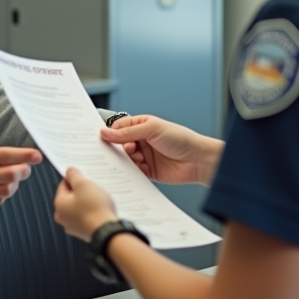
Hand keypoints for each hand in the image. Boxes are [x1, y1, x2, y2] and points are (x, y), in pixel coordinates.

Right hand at [0, 109, 41, 215]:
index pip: (2, 155)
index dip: (23, 155)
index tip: (36, 155)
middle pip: (8, 175)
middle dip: (23, 170)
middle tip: (27, 166)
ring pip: (5, 190)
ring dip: (15, 183)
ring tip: (13, 175)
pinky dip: (4, 193)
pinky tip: (0, 184)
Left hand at [53, 168, 118, 241]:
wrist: (107, 231)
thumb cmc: (94, 208)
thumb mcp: (83, 184)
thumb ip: (74, 176)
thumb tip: (70, 171)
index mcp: (59, 204)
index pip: (63, 185)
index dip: (75, 179)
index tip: (84, 177)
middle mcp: (63, 217)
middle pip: (71, 197)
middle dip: (82, 191)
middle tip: (93, 188)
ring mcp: (73, 226)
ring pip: (79, 207)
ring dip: (88, 202)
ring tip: (99, 199)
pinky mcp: (84, 232)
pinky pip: (87, 217)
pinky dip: (92, 212)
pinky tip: (101, 209)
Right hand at [101, 115, 222, 185]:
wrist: (198, 160)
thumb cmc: (181, 139)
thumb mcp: (152, 129)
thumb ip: (127, 132)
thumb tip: (106, 132)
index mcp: (142, 126)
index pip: (120, 127)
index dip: (110, 132)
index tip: (100, 138)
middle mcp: (142, 140)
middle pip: (120, 144)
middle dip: (115, 147)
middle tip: (110, 151)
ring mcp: (145, 156)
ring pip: (125, 159)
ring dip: (125, 159)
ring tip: (134, 158)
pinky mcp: (148, 171)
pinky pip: (133, 172)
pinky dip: (130, 172)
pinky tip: (133, 169)